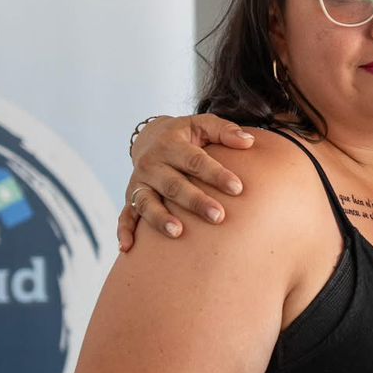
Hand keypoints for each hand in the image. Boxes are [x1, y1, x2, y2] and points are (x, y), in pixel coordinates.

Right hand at [119, 114, 253, 250]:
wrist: (150, 137)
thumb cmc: (186, 135)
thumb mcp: (203, 125)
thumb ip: (225, 131)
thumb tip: (249, 141)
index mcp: (171, 145)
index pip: (195, 161)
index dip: (216, 174)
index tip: (238, 188)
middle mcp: (152, 164)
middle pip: (174, 185)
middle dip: (195, 201)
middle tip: (218, 216)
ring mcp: (139, 182)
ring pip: (147, 202)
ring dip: (160, 218)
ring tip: (177, 231)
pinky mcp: (130, 197)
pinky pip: (125, 215)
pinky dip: (124, 231)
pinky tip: (128, 248)